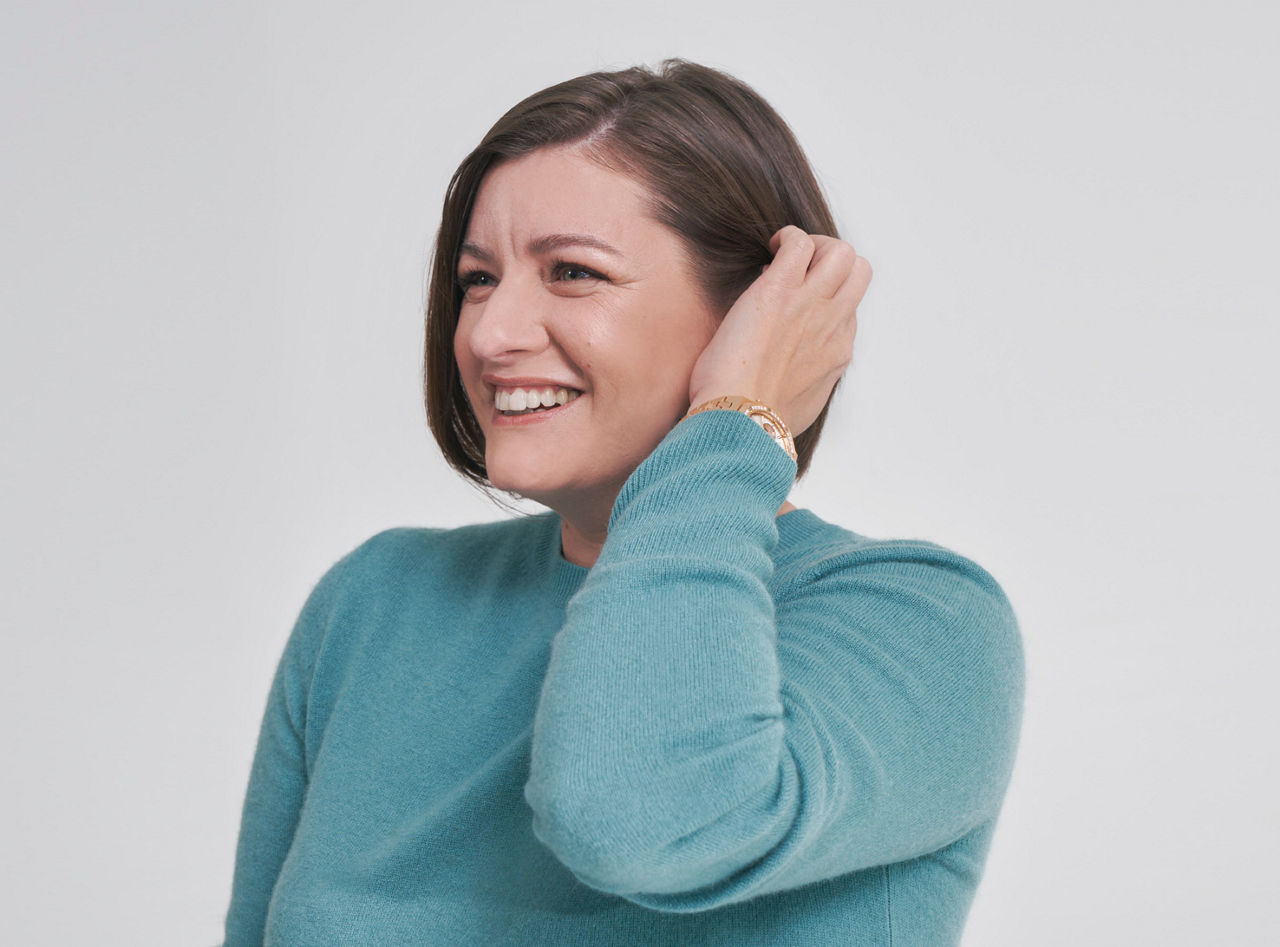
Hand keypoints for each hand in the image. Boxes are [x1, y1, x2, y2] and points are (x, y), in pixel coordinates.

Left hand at [687, 226, 870, 435]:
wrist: (741, 421)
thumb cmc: (756, 420)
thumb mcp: (799, 404)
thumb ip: (806, 382)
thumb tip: (793, 373)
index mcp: (838, 353)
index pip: (848, 309)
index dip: (823, 299)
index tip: (794, 307)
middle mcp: (833, 325)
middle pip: (858, 272)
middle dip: (831, 261)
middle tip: (798, 271)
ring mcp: (811, 304)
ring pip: (840, 251)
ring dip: (813, 245)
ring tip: (782, 257)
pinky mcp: (780, 290)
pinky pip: (799, 242)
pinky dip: (787, 238)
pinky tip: (768, 251)